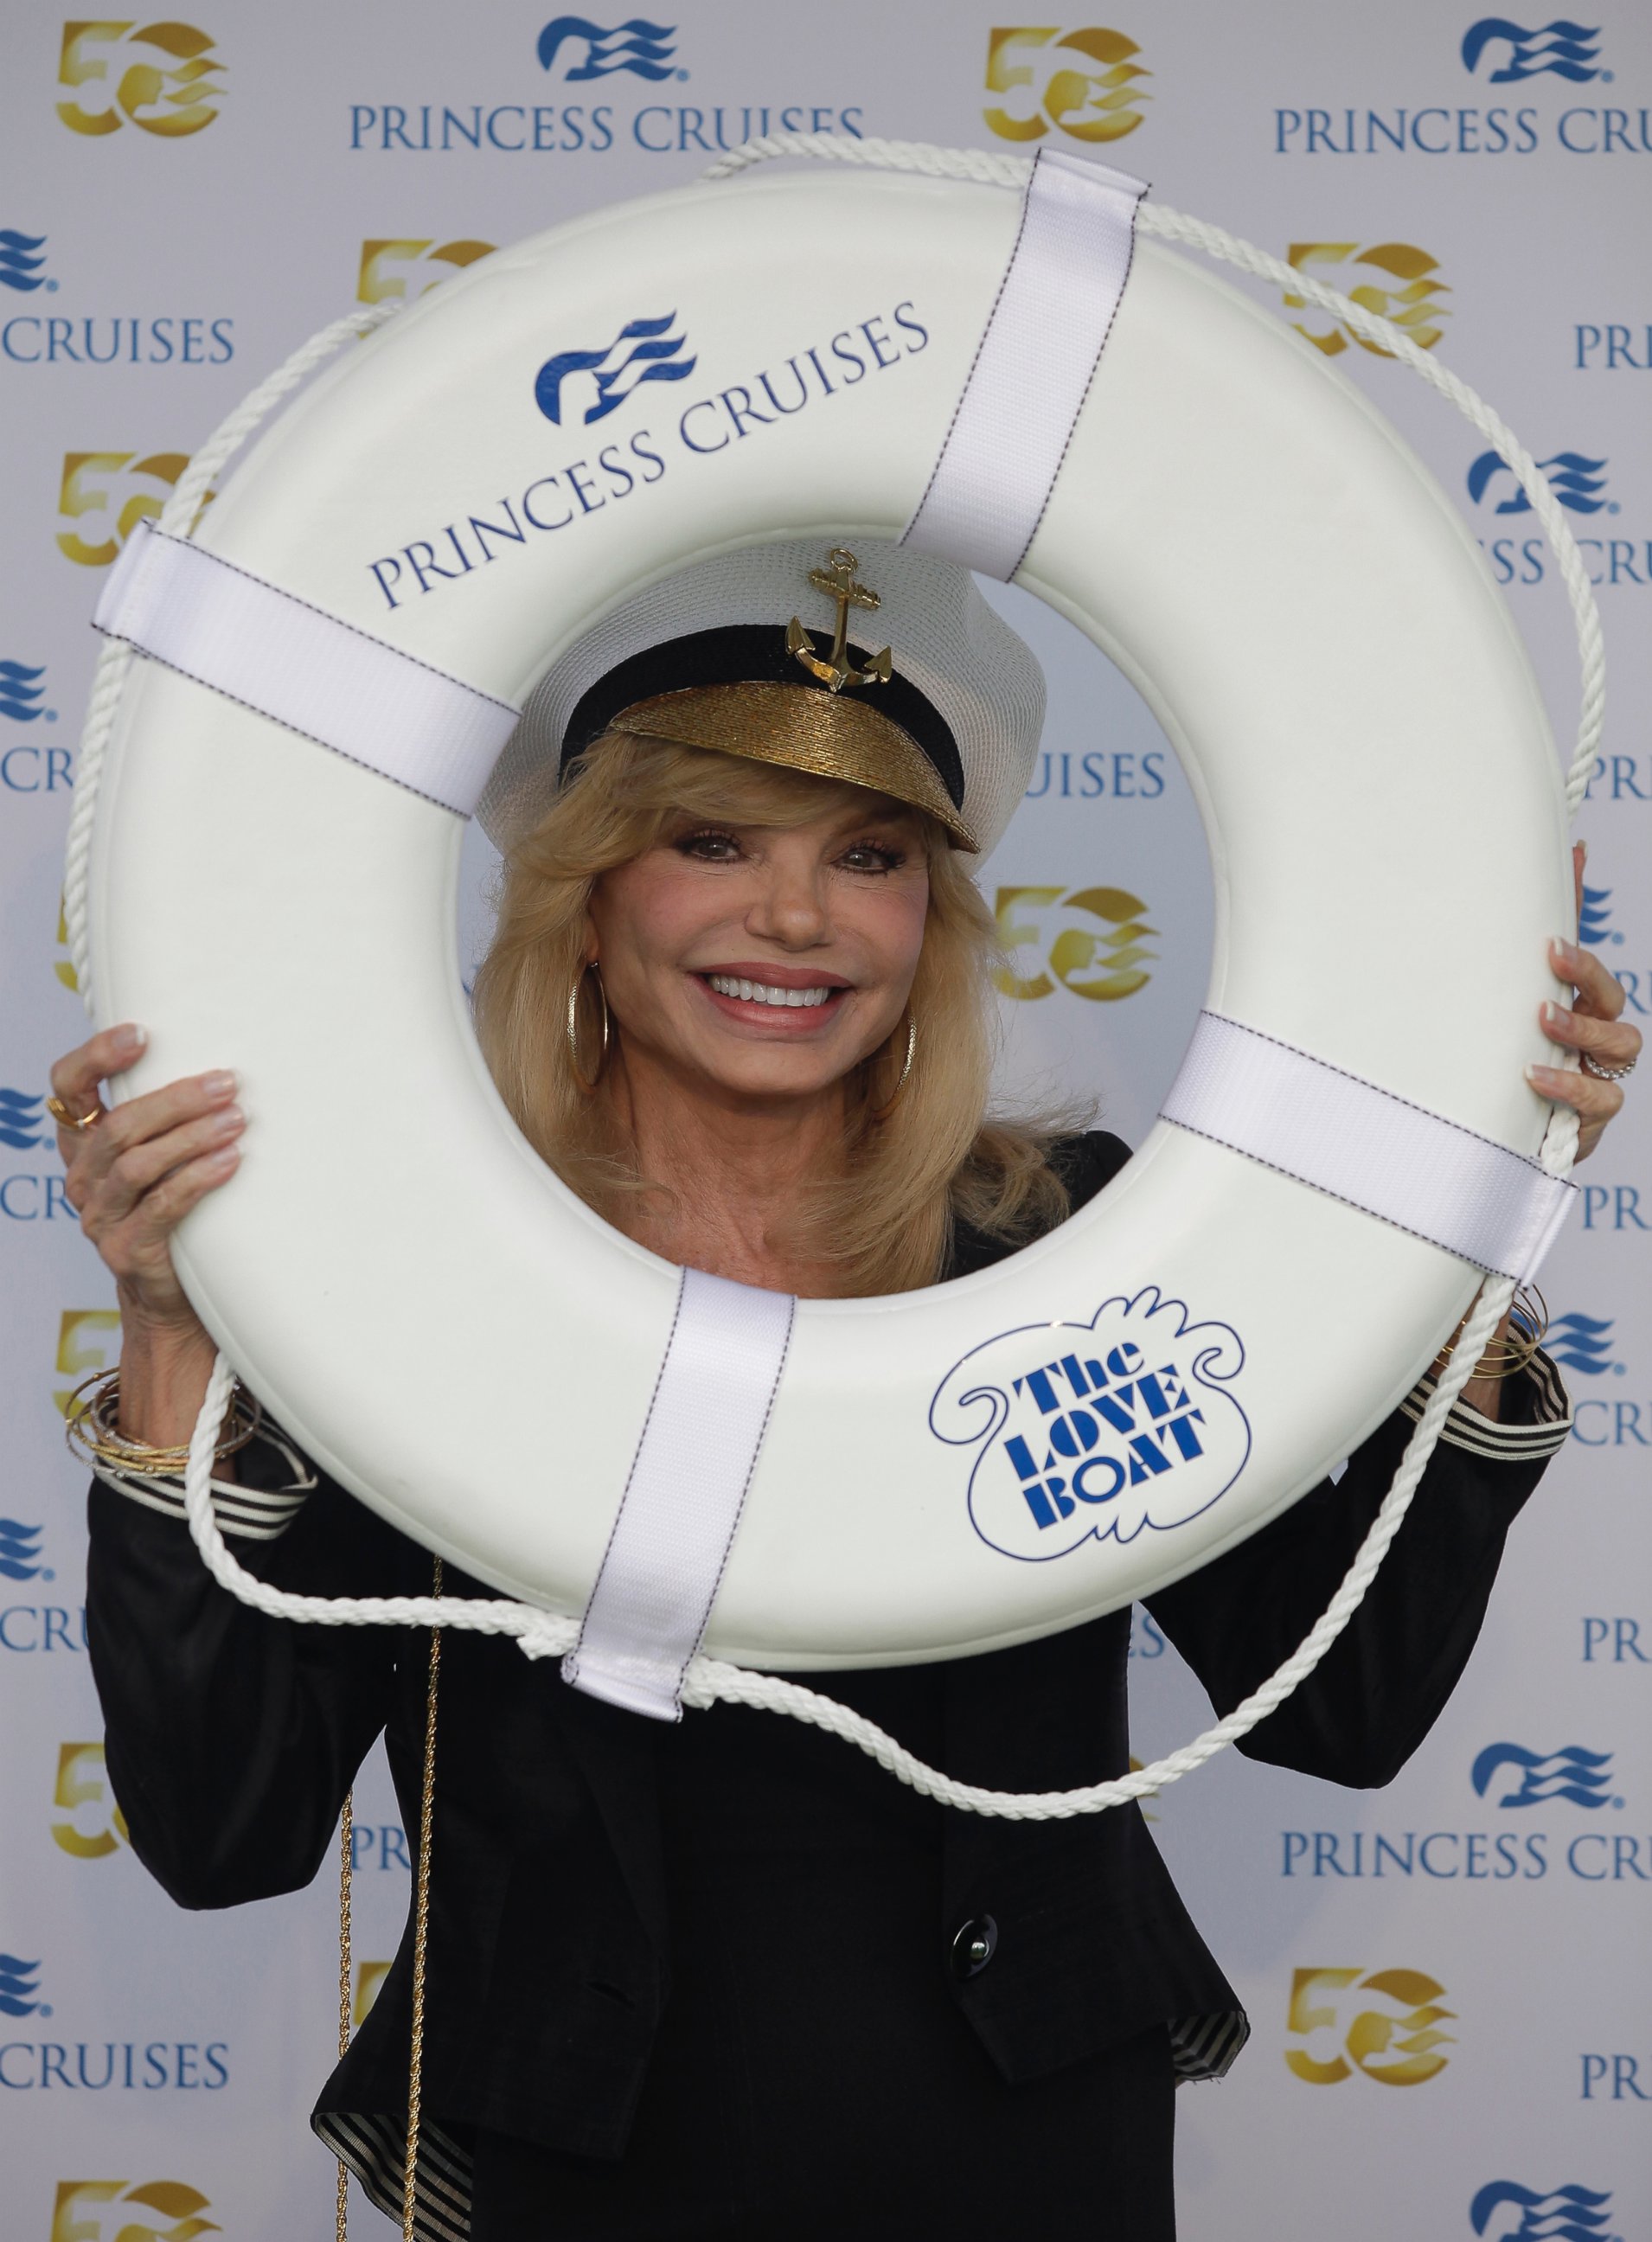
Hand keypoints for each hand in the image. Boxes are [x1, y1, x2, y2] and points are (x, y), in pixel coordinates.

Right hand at [51, 1023, 243, 1338]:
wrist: (169, 1296)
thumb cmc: (172, 1212)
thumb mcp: (159, 1159)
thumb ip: (167, 1119)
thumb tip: (221, 1067)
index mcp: (83, 1144)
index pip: (68, 1087)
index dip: (96, 1056)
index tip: (140, 1033)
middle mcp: (82, 1177)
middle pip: (118, 1125)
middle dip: (175, 1100)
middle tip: (225, 1084)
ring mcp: (99, 1216)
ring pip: (137, 1164)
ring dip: (191, 1137)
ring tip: (236, 1120)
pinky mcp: (125, 1250)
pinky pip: (161, 1206)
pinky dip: (198, 1179)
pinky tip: (231, 1161)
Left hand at [1528, 842, 1638, 1162]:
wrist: (1503, 1139)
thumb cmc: (1507, 1069)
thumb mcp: (1496, 1015)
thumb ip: (1503, 961)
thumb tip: (1507, 891)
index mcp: (1572, 1005)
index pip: (1583, 958)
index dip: (1579, 918)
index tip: (1564, 884)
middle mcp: (1594, 1033)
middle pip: (1612, 995)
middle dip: (1586, 973)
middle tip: (1552, 955)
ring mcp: (1599, 1073)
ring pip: (1621, 1043)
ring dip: (1581, 1027)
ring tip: (1541, 1020)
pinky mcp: (1593, 1117)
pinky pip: (1599, 1098)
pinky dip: (1568, 1085)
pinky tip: (1533, 1076)